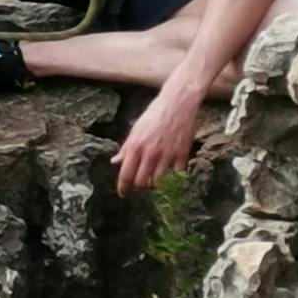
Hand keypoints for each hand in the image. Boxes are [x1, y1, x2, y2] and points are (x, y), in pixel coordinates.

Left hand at [115, 69, 207, 193]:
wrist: (179, 103)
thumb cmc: (155, 114)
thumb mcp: (136, 129)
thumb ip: (126, 148)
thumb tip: (115, 162)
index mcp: (136, 146)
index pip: (126, 174)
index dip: (123, 187)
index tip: (123, 194)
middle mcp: (150, 152)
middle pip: (142, 182)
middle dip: (140, 187)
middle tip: (140, 186)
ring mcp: (167, 154)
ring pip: (159, 181)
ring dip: (156, 181)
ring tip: (155, 175)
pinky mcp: (182, 154)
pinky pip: (177, 173)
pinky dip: (174, 173)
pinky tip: (172, 166)